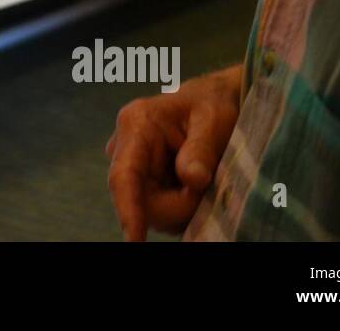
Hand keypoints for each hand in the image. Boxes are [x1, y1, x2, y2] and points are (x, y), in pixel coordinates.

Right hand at [105, 64, 241, 240]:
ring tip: (202, 180)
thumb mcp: (214, 120)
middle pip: (142, 200)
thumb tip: (192, 181)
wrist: (211, 101)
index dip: (128, 209)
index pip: (125, 175)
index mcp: (137, 125)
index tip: (134, 239)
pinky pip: (157, 209)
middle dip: (177, 204)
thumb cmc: (213, 104)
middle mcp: (125, 147)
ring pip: (150, 209)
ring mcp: (130, 166)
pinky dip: (180, 205)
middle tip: (207, 187)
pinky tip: (192, 186)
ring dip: (181, 205)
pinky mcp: (139, 181)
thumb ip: (201, 149)